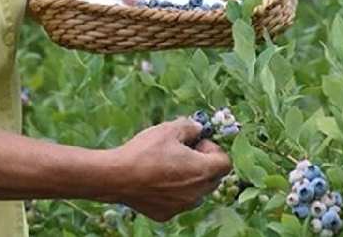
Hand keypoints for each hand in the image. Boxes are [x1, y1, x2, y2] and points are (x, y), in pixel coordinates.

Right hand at [106, 118, 232, 221]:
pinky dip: (173, 192)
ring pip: (196, 192)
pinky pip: (178, 202)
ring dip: (189, 179)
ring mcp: (182, 206)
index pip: (225, 162)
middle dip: (202, 164)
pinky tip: (155, 180)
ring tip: (167, 166)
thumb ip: (191, 127)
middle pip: (212, 178)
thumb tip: (198, 129)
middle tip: (182, 152)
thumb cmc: (145, 151)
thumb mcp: (170, 129)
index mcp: (203, 171)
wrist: (117, 177)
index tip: (196, 144)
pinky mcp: (167, 214)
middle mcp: (197, 194)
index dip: (213, 149)